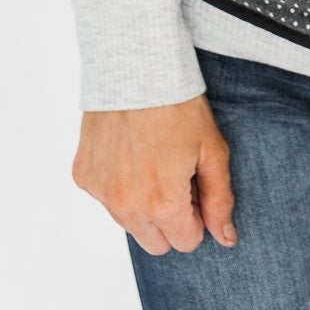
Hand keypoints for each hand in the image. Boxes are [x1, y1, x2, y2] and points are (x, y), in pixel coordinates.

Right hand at [71, 93, 236, 255]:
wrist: (137, 66)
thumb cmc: (178, 104)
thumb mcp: (212, 150)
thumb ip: (220, 199)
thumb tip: (226, 237)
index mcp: (162, 203)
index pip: (186, 242)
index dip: (197, 214)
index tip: (195, 183)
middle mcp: (126, 206)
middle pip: (156, 242)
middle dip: (170, 218)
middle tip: (176, 174)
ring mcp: (101, 191)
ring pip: (129, 223)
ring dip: (143, 204)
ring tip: (152, 159)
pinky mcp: (83, 175)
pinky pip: (105, 197)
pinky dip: (118, 183)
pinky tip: (129, 151)